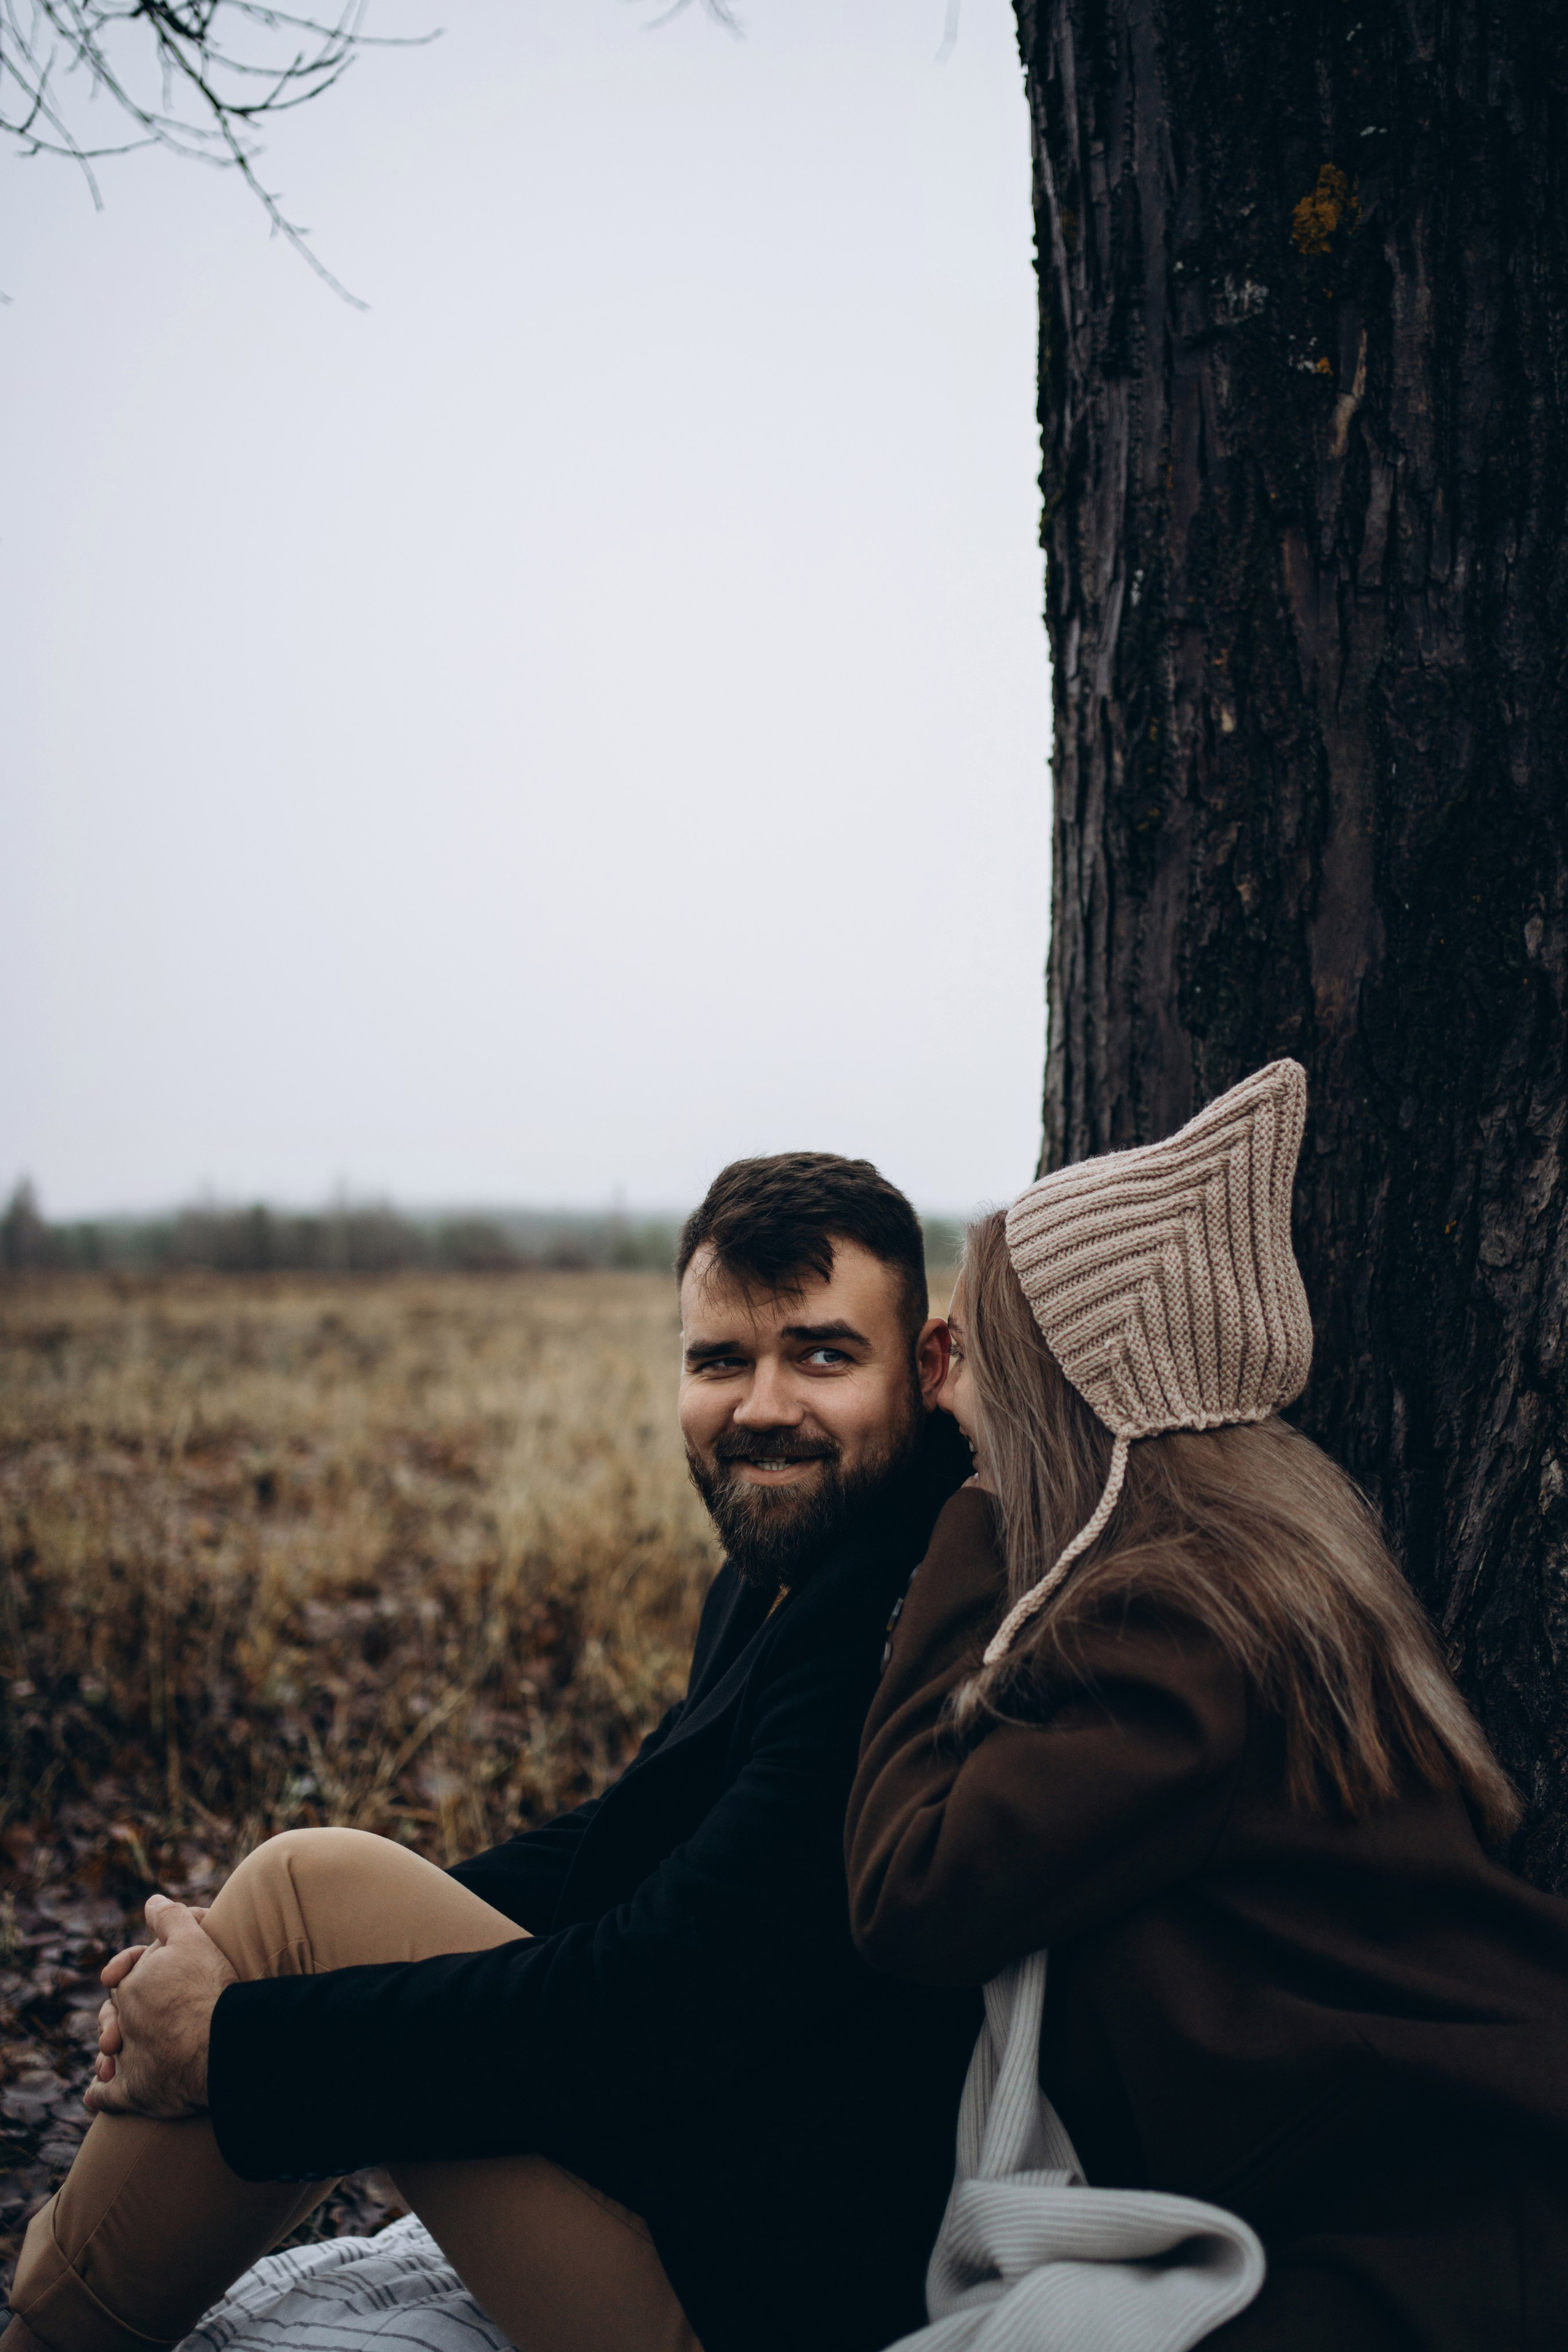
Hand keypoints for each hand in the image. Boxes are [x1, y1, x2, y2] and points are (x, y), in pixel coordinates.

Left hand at [85, 1896, 235, 2118]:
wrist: (219, 2041)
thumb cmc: (206, 1988)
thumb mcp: (192, 1938)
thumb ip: (169, 1917)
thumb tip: (151, 1899)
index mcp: (130, 1986)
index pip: (121, 1975)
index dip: (130, 1968)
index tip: (142, 1970)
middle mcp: (123, 2023)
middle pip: (113, 2014)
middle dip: (116, 2013)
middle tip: (138, 2010)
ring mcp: (128, 2060)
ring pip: (109, 2055)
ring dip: (109, 2054)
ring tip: (113, 2056)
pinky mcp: (134, 2093)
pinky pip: (109, 2097)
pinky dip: (102, 2095)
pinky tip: (96, 2094)